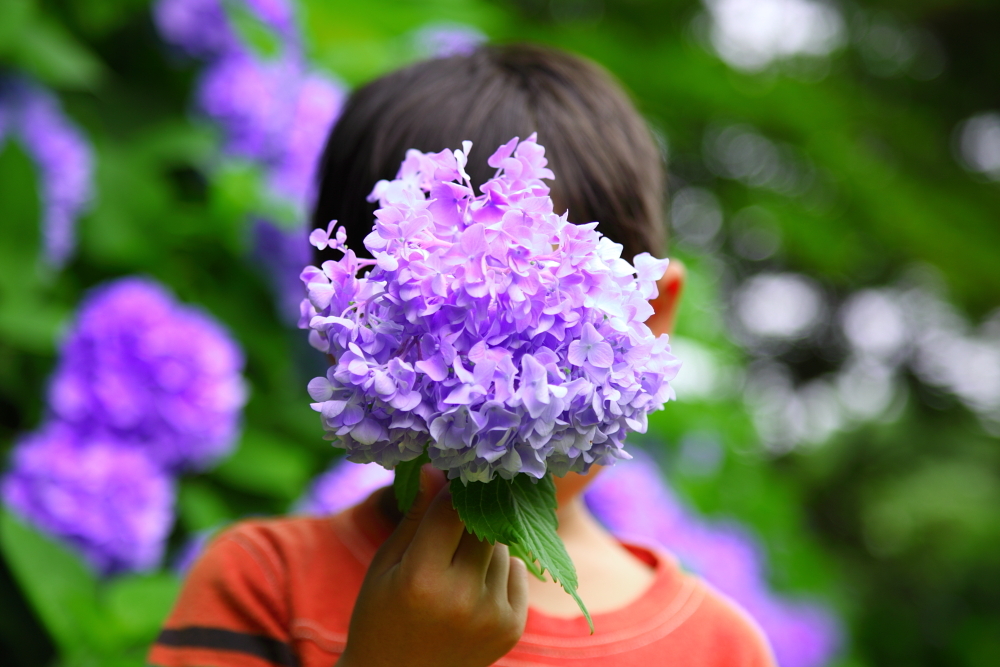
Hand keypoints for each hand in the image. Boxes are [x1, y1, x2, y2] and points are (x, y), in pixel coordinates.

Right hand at [337, 468, 528, 666]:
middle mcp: (463, 599)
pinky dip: (499, 568)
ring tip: (454, 565)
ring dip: (484, 542)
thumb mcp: (386, 563)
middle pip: (483, 524)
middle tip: (452, 517)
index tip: (448, 473)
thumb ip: (417, 516)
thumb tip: (436, 468)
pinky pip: (517, 570)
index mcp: (422, 580)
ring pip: (502, 546)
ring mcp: (492, 615)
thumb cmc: (381, 614)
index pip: (451, 509)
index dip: (450, 486)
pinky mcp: (512, 627)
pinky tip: (471, 586)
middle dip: (470, 513)